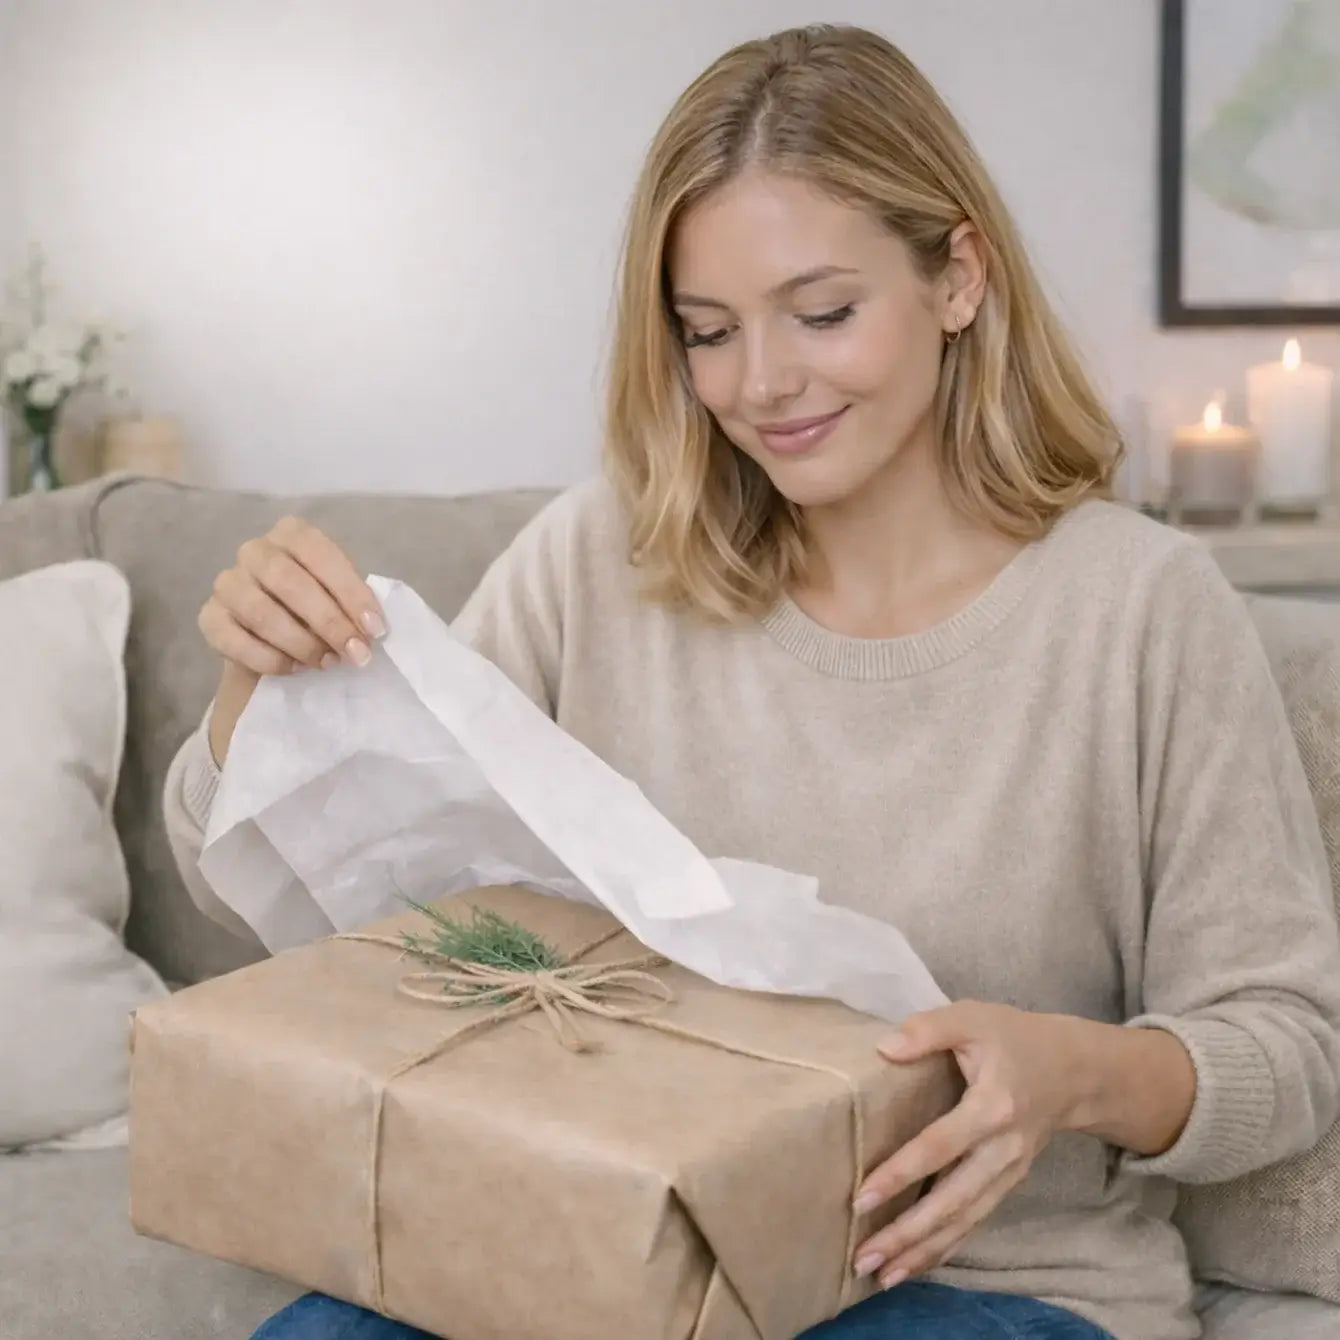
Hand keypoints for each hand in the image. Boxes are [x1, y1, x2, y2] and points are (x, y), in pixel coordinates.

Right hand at [198, 516, 386, 765]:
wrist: (276, 643)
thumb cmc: (318, 613)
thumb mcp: (341, 600)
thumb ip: (354, 606)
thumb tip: (373, 629)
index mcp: (292, 534)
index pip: (320, 554)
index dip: (350, 592)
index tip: (375, 629)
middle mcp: (254, 551)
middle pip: (288, 581)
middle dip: (328, 622)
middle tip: (356, 654)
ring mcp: (227, 583)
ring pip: (259, 611)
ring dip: (300, 642)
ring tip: (327, 663)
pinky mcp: (209, 618)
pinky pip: (233, 639)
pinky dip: (269, 658)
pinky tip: (294, 668)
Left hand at [851, 1001, 1090, 1289]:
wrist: (1074, 1069)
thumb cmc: (1013, 1038)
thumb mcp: (973, 1017)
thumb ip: (929, 1029)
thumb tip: (884, 1048)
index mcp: (993, 1107)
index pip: (939, 1147)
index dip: (900, 1174)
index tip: (861, 1199)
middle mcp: (1004, 1150)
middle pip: (952, 1201)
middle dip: (908, 1234)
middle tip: (864, 1258)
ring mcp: (1010, 1172)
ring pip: (964, 1222)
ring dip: (923, 1252)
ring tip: (880, 1275)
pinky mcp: (1008, 1184)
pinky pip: (975, 1222)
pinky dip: (945, 1248)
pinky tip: (914, 1266)